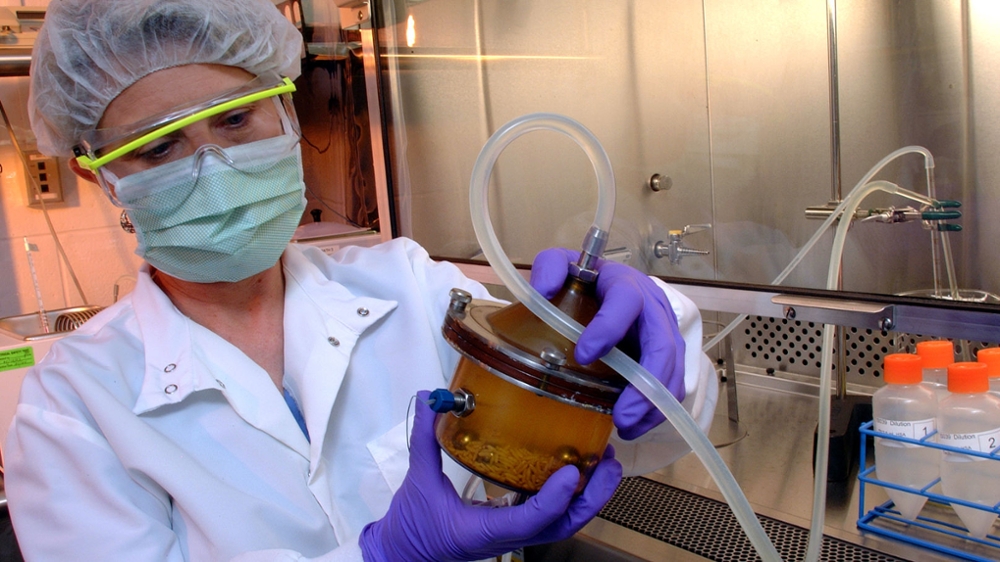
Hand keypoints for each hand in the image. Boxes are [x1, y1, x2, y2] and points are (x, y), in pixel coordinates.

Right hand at [359, 391, 621, 561]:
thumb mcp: (417, 480)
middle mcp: (506, 538)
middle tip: (608, 463)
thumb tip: (430, 399)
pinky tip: (574, 469)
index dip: (554, 499)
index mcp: (484, 531)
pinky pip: (549, 516)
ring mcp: (512, 535)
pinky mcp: (511, 527)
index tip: (570, 471)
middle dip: (592, 497)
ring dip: (587, 496)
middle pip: (563, 526)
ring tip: (602, 463)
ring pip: (562, 523)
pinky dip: (568, 496)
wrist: (402, 554)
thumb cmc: (411, 528)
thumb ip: (425, 439)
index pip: (530, 522)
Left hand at [530, 248, 685, 439]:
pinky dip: (655, 410)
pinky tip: (633, 426)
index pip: (626, 301)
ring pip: (672, 371)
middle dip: (644, 384)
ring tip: (625, 426)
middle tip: (621, 413)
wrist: (611, 286)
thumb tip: (541, 290)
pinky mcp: (668, 356)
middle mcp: (654, 309)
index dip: (608, 326)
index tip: (583, 354)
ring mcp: (665, 333)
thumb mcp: (565, 264)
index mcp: (627, 286)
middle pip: (662, 346)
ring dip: (653, 404)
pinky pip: (671, 386)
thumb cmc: (588, 280)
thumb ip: (550, 267)